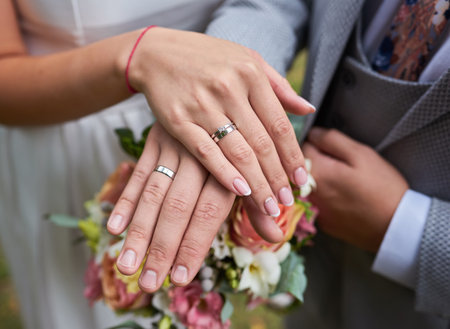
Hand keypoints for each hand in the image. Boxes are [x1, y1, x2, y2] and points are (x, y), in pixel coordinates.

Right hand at [107, 122, 284, 291]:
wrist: (205, 75)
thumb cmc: (242, 124)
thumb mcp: (258, 158)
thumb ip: (260, 198)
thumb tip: (276, 235)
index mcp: (230, 158)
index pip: (212, 207)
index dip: (197, 242)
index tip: (185, 275)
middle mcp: (200, 153)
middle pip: (180, 206)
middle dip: (165, 246)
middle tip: (153, 282)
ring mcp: (174, 146)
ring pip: (156, 193)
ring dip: (140, 230)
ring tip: (128, 266)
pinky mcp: (155, 141)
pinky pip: (140, 172)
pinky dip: (126, 199)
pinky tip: (115, 227)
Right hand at [120, 27, 314, 218]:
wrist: (156, 53)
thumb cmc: (207, 58)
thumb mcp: (247, 60)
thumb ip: (278, 85)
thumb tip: (308, 109)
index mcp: (250, 74)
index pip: (279, 124)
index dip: (292, 156)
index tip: (300, 180)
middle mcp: (229, 89)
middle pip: (261, 143)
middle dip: (277, 177)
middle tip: (286, 202)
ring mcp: (202, 106)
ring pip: (237, 152)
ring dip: (256, 183)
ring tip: (268, 206)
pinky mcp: (178, 120)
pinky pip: (206, 152)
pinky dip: (224, 173)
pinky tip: (240, 191)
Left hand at [303, 128, 408, 251]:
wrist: (396, 226)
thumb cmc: (382, 186)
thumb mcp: (360, 154)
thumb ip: (331, 140)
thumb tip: (313, 133)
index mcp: (316, 171)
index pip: (302, 146)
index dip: (319, 144)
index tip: (335, 151)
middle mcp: (307, 192)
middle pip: (301, 167)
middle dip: (317, 162)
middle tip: (342, 167)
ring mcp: (313, 210)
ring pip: (307, 185)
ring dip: (320, 180)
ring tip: (344, 184)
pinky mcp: (320, 222)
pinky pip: (315, 202)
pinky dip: (325, 197)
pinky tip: (344, 199)